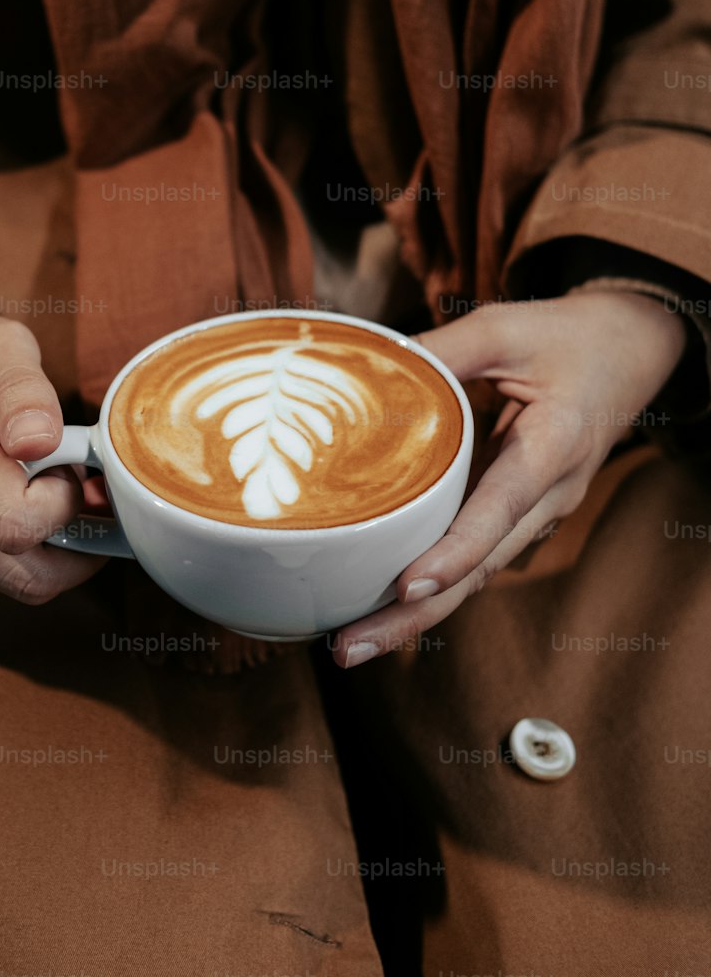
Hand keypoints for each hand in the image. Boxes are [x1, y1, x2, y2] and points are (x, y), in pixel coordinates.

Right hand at [0, 262, 105, 602]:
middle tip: (69, 484)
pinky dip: (15, 556)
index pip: (17, 522)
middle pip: (23, 575)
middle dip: (69, 538)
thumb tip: (40, 443)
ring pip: (12, 585)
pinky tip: (9, 505)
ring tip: (43, 491)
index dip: (64, 501)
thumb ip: (24, 388)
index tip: (65, 461)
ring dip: (48, 549)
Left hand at [331, 291, 687, 666]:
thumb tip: (366, 369)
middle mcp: (549, 497)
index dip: (454, 553)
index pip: (500, 511)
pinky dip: (431, 586)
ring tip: (350, 644)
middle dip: (414, 615)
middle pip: (480, 570)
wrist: (630, 351)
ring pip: (476, 576)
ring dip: (415, 615)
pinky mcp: (519, 515)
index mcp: (553, 449)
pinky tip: (379, 607)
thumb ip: (440, 349)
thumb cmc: (569, 338)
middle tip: (347, 648)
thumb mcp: (504, 328)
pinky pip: (474, 558)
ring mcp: (538, 513)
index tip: (407, 588)